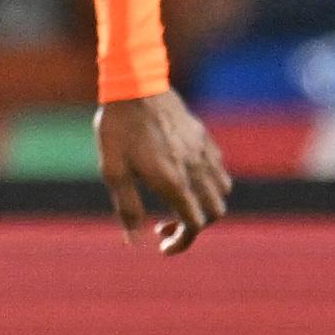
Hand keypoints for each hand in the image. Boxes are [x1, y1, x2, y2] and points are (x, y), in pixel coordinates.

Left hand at [97, 91, 231, 253]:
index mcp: (173, 181)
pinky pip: (219, 171)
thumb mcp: (112, 171)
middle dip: (194, 227)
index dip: (181, 242)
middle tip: (164, 224)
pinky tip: (181, 178)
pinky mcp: (206, 140)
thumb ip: (127, 208)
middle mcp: (195, 169)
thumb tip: (134, 242)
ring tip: (175, 203)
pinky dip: (207, 185)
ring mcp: (205, 153)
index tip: (163, 247)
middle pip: (215, 213)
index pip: (194, 224)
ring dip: (204, 206)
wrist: (135, 86)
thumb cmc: (117, 130)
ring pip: (221, 192)